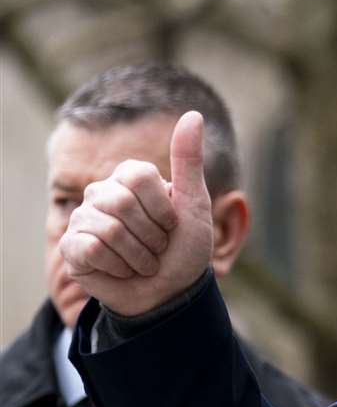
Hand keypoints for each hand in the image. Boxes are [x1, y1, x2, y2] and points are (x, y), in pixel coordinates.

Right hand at [59, 110, 215, 317]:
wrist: (172, 292)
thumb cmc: (184, 249)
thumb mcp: (194, 204)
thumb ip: (188, 160)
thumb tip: (194, 114)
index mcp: (129, 178)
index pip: (139, 176)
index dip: (163, 208)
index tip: (172, 225)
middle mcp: (102, 193)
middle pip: (122, 203)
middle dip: (152, 236)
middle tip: (157, 248)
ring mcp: (82, 219)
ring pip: (108, 229)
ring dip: (139, 256)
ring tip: (143, 262)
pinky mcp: (72, 247)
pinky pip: (91, 249)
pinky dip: (118, 267)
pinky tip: (122, 270)